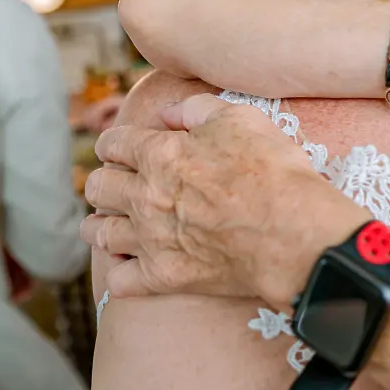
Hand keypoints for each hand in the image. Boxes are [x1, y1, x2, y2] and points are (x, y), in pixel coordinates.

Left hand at [81, 94, 364, 305]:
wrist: (292, 232)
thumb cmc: (272, 171)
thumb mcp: (240, 119)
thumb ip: (197, 109)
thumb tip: (169, 114)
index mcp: (159, 154)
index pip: (113, 144)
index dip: (113, 144)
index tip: (119, 149)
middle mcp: (145, 196)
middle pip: (97, 187)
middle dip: (102, 181)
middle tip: (116, 184)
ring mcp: (150, 239)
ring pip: (99, 233)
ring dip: (100, 224)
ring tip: (110, 224)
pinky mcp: (163, 277)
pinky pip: (118, 280)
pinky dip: (119, 271)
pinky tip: (130, 264)